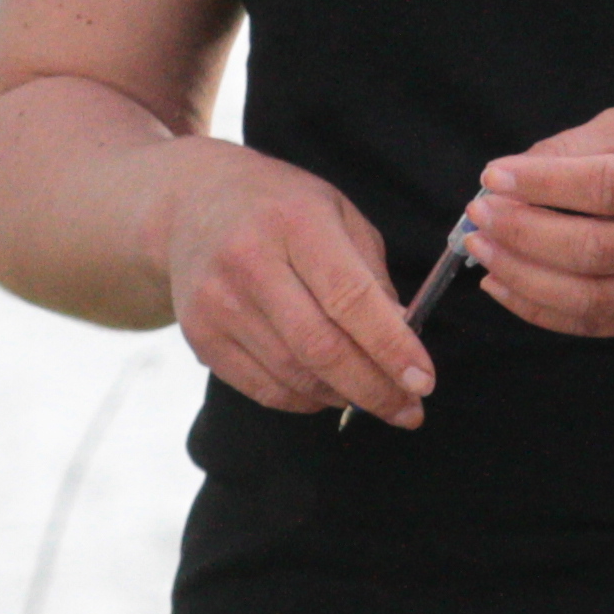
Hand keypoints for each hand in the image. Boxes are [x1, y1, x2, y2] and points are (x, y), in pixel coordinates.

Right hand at [159, 142, 435, 424]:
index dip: (391, 347)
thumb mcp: (337, 214)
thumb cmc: (279, 207)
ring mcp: (217, 301)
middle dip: (374, 389)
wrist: (190, 204)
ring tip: (374, 399)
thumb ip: (371, 276)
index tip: (423, 382)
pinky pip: (263, 388)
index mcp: (295, 222)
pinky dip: (304, 400)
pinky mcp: (199, 334)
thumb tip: (401, 341)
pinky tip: (328, 392)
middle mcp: (249, 260)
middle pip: (320, 347)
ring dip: (343, 397)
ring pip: (293, 375)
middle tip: (409, 410)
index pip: (351, 298)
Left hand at [467, 108, 613, 337]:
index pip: (606, 189)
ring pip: (590, 298)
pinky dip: (541, 310)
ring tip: (484, 250)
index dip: (543, 186)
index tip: (494, 177)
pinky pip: (595, 324)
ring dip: (523, 277)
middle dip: (523, 234)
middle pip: (593, 250)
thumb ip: (578, 148)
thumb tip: (513, 175)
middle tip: (480, 215)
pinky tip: (505, 285)